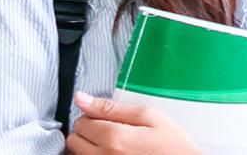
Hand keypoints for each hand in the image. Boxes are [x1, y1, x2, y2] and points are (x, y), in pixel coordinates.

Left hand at [65, 92, 201, 154]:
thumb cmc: (171, 145)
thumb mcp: (147, 117)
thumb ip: (111, 107)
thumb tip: (81, 98)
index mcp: (113, 138)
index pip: (81, 121)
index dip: (94, 116)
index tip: (108, 119)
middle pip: (75, 139)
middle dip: (88, 132)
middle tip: (110, 131)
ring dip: (87, 147)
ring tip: (111, 145)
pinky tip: (111, 153)